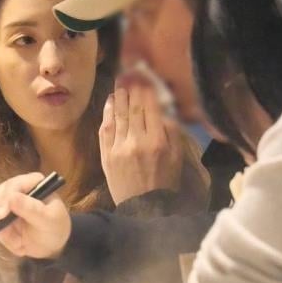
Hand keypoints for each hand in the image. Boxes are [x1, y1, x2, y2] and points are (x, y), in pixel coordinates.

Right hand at [0, 172, 70, 259]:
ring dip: (1, 228)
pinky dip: (2, 235)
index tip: (1, 215)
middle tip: (1, 229)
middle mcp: (19, 189)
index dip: (6, 197)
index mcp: (35, 183)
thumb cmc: (55, 228)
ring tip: (17, 241)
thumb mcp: (48, 220)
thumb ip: (32, 209)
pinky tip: (17, 243)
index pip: (16, 184)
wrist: (52, 245)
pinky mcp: (2, 216)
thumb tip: (11, 198)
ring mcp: (8, 202)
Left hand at [99, 85, 182, 203]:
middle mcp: (137, 141)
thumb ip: (171, 132)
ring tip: (120, 83)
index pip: (150, 108)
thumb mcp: (176, 157)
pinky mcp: (106, 155)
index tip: (145, 78)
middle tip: (130, 74)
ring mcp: (119, 148)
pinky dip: (107, 113)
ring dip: (118, 96)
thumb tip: (164, 110)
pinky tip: (110, 102)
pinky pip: (105, 129)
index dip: (147, 90)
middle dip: (132, 88)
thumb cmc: (164, 181)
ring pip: (118, 115)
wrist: (144, 208)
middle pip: (132, 107)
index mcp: (157, 141)